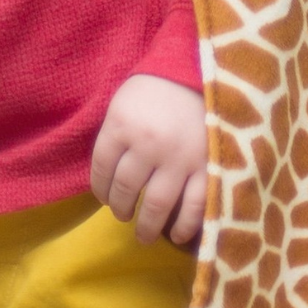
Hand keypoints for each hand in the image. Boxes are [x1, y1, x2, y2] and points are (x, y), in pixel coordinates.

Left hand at [89, 73, 207, 247]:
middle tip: (122, 215)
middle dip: (120, 208)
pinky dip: (185, 225)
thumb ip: (115, 136)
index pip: (101, 168)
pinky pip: (195, 204)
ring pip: (158, 203)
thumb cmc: (157, 89)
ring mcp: (179, 158)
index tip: (104, 198)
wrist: (201, 72)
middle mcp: (148, 144)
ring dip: (147, 225)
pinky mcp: (208, 166)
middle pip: (125, 189)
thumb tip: (109, 177)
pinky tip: (176, 235)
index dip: (99, 189)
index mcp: (122, 125)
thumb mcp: (124, 103)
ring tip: (143, 234)